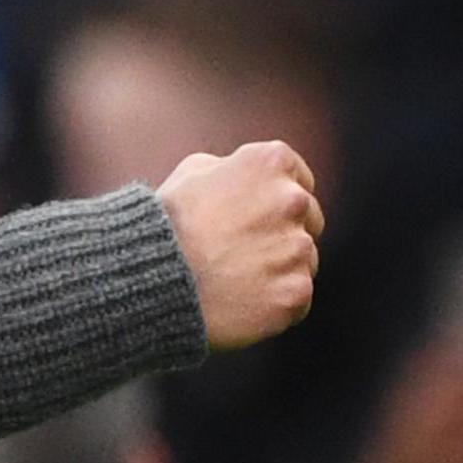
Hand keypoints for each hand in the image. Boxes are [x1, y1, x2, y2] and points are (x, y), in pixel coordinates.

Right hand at [156, 141, 322, 349]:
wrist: (154, 278)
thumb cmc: (168, 221)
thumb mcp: (194, 171)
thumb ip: (235, 168)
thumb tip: (253, 181)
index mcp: (272, 162)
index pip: (299, 177)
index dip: (276, 197)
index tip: (258, 213)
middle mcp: (293, 201)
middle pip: (308, 218)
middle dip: (283, 231)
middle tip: (243, 247)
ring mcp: (297, 249)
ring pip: (304, 259)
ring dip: (281, 266)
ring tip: (236, 275)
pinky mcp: (296, 292)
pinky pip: (298, 295)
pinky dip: (276, 300)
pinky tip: (244, 299)